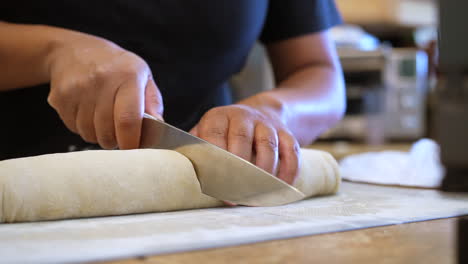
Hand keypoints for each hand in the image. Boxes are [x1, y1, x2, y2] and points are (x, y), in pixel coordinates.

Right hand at [46, 33, 162, 148]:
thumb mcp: (142, 76)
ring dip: (99, 135)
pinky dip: (83, 128)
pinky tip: (88, 113)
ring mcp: (77, 89)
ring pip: (90, 133)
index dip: (131, 142)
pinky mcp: (59, 98)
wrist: (73, 50)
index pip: (127, 120)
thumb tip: (158, 127)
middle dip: (116, 141)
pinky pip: (74, 128)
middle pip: (107, 132)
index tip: (133, 150)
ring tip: (104, 120)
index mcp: (127, 76)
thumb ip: (153, 103)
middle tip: (120, 134)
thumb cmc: (115, 67)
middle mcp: (101, 80)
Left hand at [189, 104, 299, 183]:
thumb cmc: (226, 133)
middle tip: (236, 193)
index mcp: (218, 117)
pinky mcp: (286, 133)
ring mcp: (266, 124)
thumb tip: (178, 172)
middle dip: (238, 170)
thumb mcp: (206, 133)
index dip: (215, 163)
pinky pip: (291, 152)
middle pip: (241, 140)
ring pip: (268, 145)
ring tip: (257, 193)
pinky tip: (281, 187)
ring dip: (263, 172)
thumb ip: (194, 150)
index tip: (216, 187)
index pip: (214, 137)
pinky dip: (287, 171)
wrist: (261, 113)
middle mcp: (243, 116)